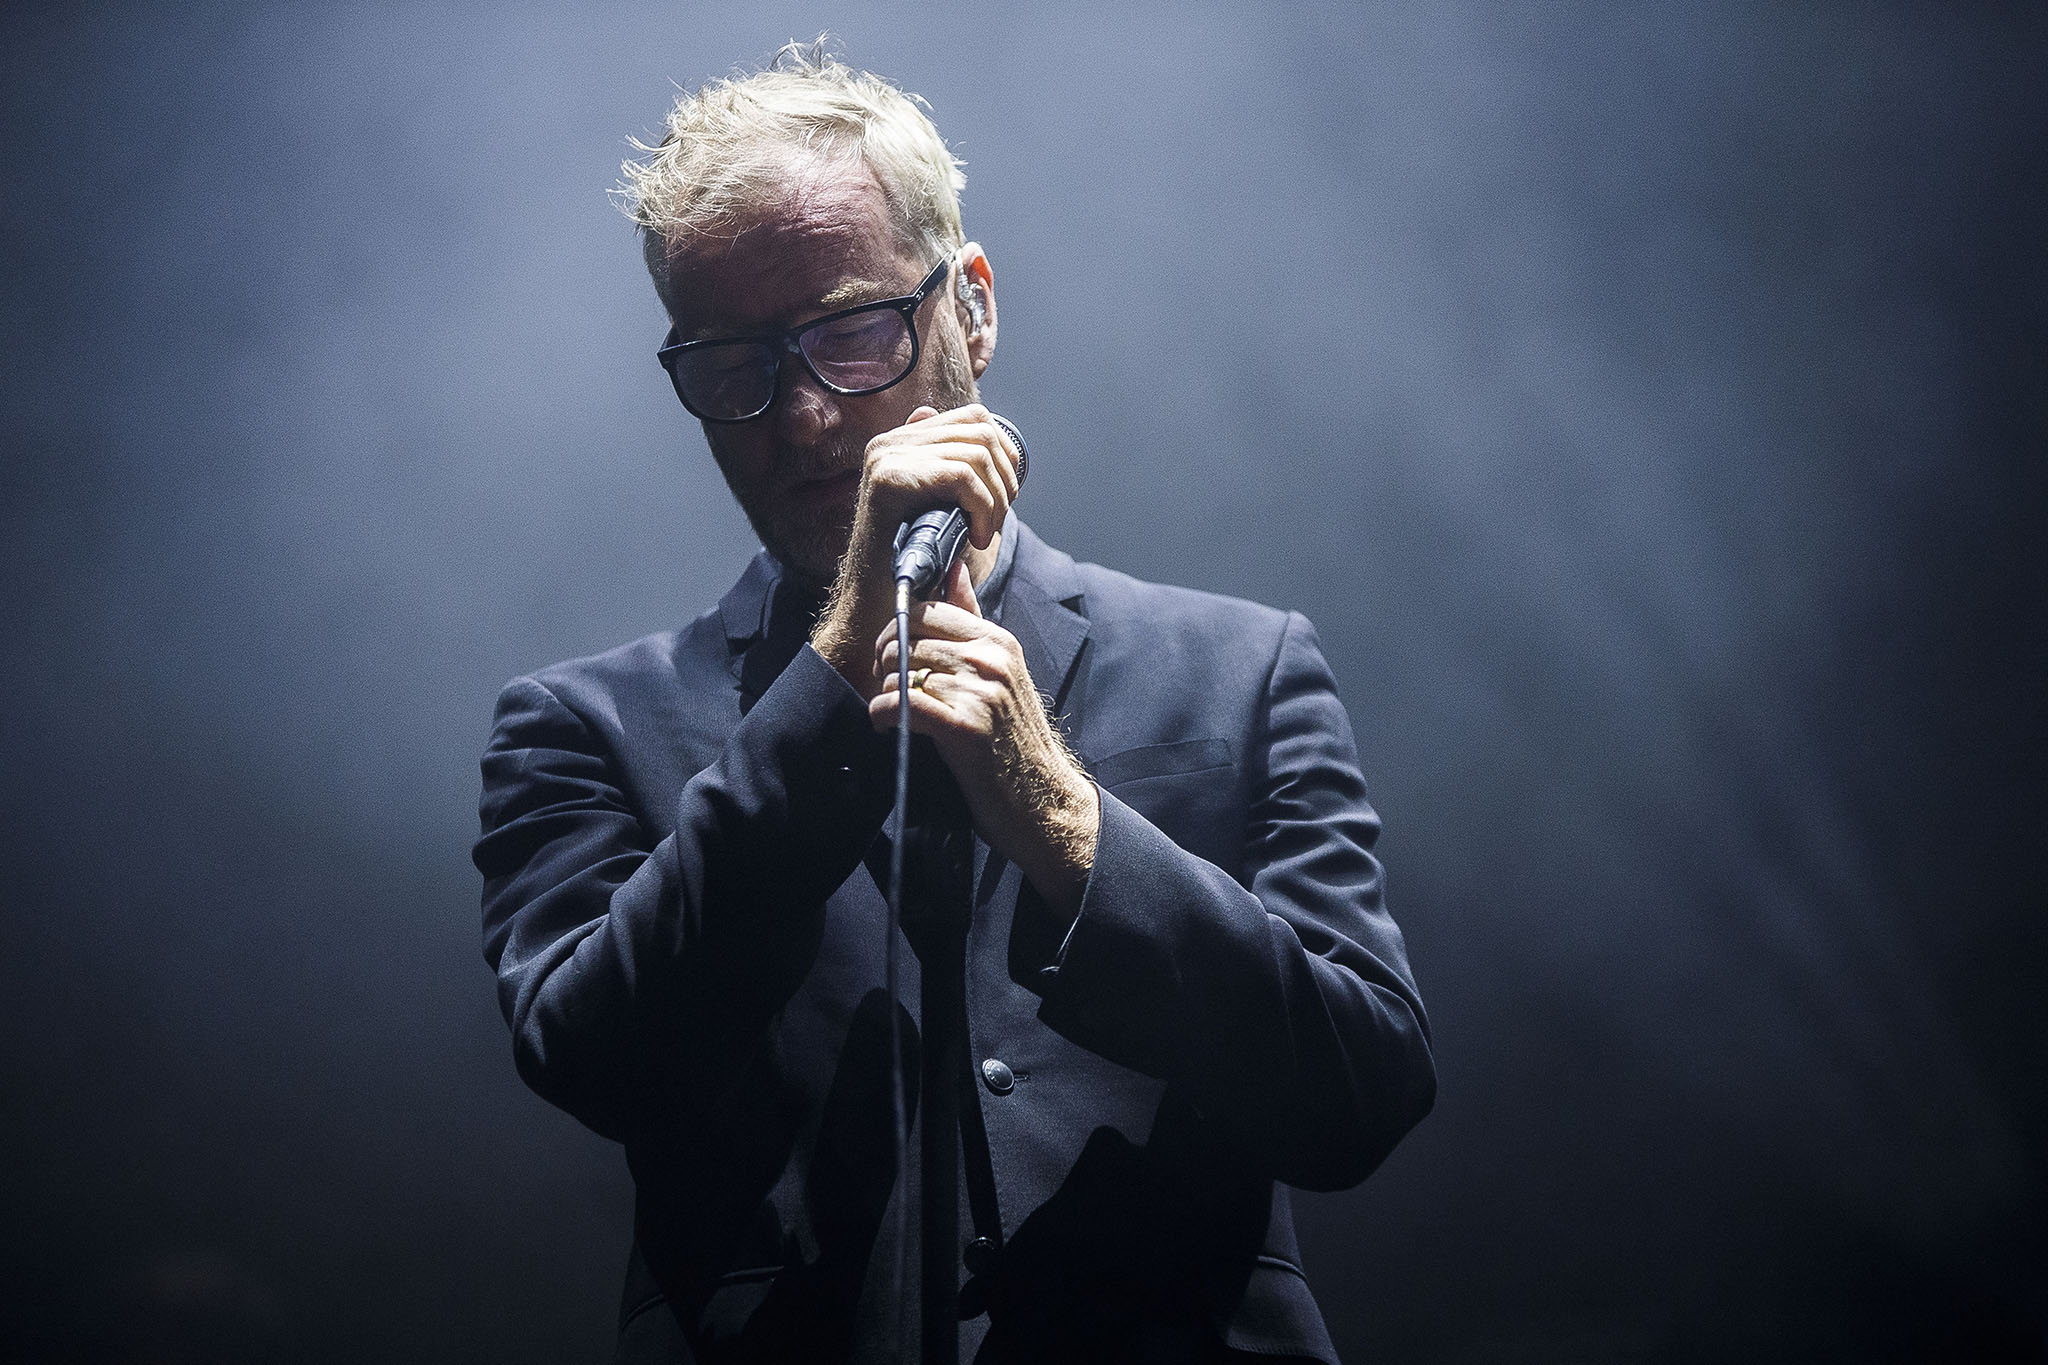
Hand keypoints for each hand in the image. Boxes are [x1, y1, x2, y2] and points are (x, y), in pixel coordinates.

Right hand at [811, 404, 1022, 691]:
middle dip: (1004, 480)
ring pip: (976, 454)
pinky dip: (982, 508)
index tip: (1002, 498)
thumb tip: (991, 434)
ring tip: (984, 533)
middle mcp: (890, 442)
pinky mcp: (888, 478)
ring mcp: (885, 456)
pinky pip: (962, 476)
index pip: (974, 418)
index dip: (1004, 455)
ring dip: (995, 499)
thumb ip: (963, 471)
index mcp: (902, 442)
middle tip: (995, 522)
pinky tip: (976, 539)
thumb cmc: (915, 566)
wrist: (877, 607)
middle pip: (980, 431)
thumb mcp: (946, 510)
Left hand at [870, 562, 1098, 917]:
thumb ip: (972, 620)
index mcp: (999, 641)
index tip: (893, 657)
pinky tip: (885, 727)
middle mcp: (991, 659)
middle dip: (885, 664)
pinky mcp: (964, 726)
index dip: (897, 631)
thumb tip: (954, 568)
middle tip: (889, 689)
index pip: (926, 609)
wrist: (1044, 802)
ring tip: (895, 715)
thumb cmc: (1014, 740)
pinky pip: (899, 703)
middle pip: (905, 639)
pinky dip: (882, 715)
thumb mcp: (1001, 671)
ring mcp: (980, 691)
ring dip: (886, 695)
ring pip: (899, 672)